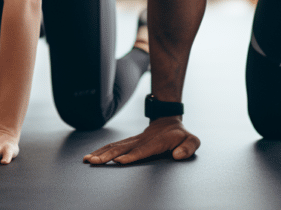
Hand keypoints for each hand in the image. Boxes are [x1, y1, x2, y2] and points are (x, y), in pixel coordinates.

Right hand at [83, 116, 199, 164]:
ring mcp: (135, 140)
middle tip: (95, 161)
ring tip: (88, 159)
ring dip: (101, 152)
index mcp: (157, 141)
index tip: (119, 161)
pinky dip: (102, 150)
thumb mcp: (192, 140)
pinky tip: (92, 155)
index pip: (143, 150)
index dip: (132, 155)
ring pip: (115, 146)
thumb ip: (188, 147)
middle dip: (108, 155)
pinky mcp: (129, 142)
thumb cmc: (181, 134)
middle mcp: (143, 140)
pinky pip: (114, 146)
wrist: (168, 119)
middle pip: (123, 148)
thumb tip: (178, 155)